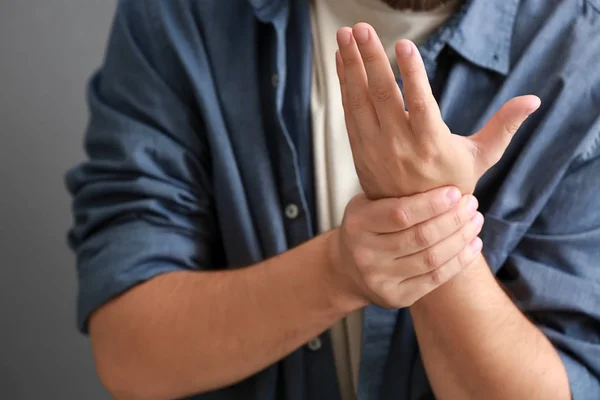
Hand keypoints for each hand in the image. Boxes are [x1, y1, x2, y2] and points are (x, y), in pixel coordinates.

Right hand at [327, 186, 483, 308]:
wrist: (347, 269)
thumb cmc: (368, 226)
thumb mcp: (368, 203)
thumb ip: (396, 191)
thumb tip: (441, 164)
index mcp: (358, 224)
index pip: (400, 214)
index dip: (432, 204)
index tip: (456, 192)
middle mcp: (365, 254)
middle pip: (420, 237)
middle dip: (453, 219)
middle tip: (472, 204)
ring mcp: (380, 279)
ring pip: (431, 258)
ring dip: (461, 238)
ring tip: (476, 221)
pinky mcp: (396, 297)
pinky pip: (435, 279)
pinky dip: (459, 261)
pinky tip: (473, 244)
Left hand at [335, 23, 540, 198]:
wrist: (413, 222)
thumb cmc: (452, 183)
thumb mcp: (482, 157)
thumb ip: (504, 126)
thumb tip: (534, 99)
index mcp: (431, 144)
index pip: (420, 105)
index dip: (412, 75)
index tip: (403, 46)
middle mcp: (398, 146)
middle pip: (382, 97)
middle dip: (371, 60)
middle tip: (363, 29)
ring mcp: (375, 147)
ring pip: (359, 101)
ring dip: (351, 66)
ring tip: (346, 35)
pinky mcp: (359, 149)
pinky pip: (348, 112)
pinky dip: (344, 84)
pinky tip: (342, 59)